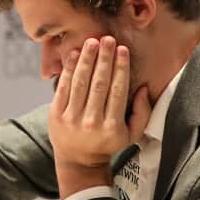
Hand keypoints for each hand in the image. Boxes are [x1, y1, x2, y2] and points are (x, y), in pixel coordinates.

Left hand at [48, 36, 151, 195]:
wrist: (78, 160)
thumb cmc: (108, 143)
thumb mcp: (132, 134)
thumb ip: (142, 112)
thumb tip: (143, 87)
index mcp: (111, 127)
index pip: (117, 91)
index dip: (120, 68)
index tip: (122, 50)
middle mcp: (91, 122)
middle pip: (99, 84)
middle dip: (104, 59)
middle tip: (107, 39)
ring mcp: (71, 119)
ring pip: (80, 83)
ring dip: (86, 60)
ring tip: (91, 42)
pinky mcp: (55, 115)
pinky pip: (62, 88)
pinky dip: (68, 70)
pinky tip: (74, 54)